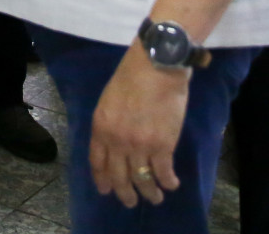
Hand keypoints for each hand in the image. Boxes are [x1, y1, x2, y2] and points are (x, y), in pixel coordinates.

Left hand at [90, 43, 188, 206]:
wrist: (156, 66)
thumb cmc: (131, 77)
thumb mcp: (108, 100)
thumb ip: (108, 124)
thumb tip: (114, 142)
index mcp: (100, 128)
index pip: (97, 162)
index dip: (102, 180)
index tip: (106, 190)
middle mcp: (117, 142)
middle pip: (118, 177)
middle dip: (124, 194)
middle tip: (130, 201)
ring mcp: (139, 146)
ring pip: (142, 180)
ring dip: (149, 193)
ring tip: (155, 197)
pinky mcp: (162, 146)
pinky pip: (163, 173)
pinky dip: (168, 182)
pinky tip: (171, 184)